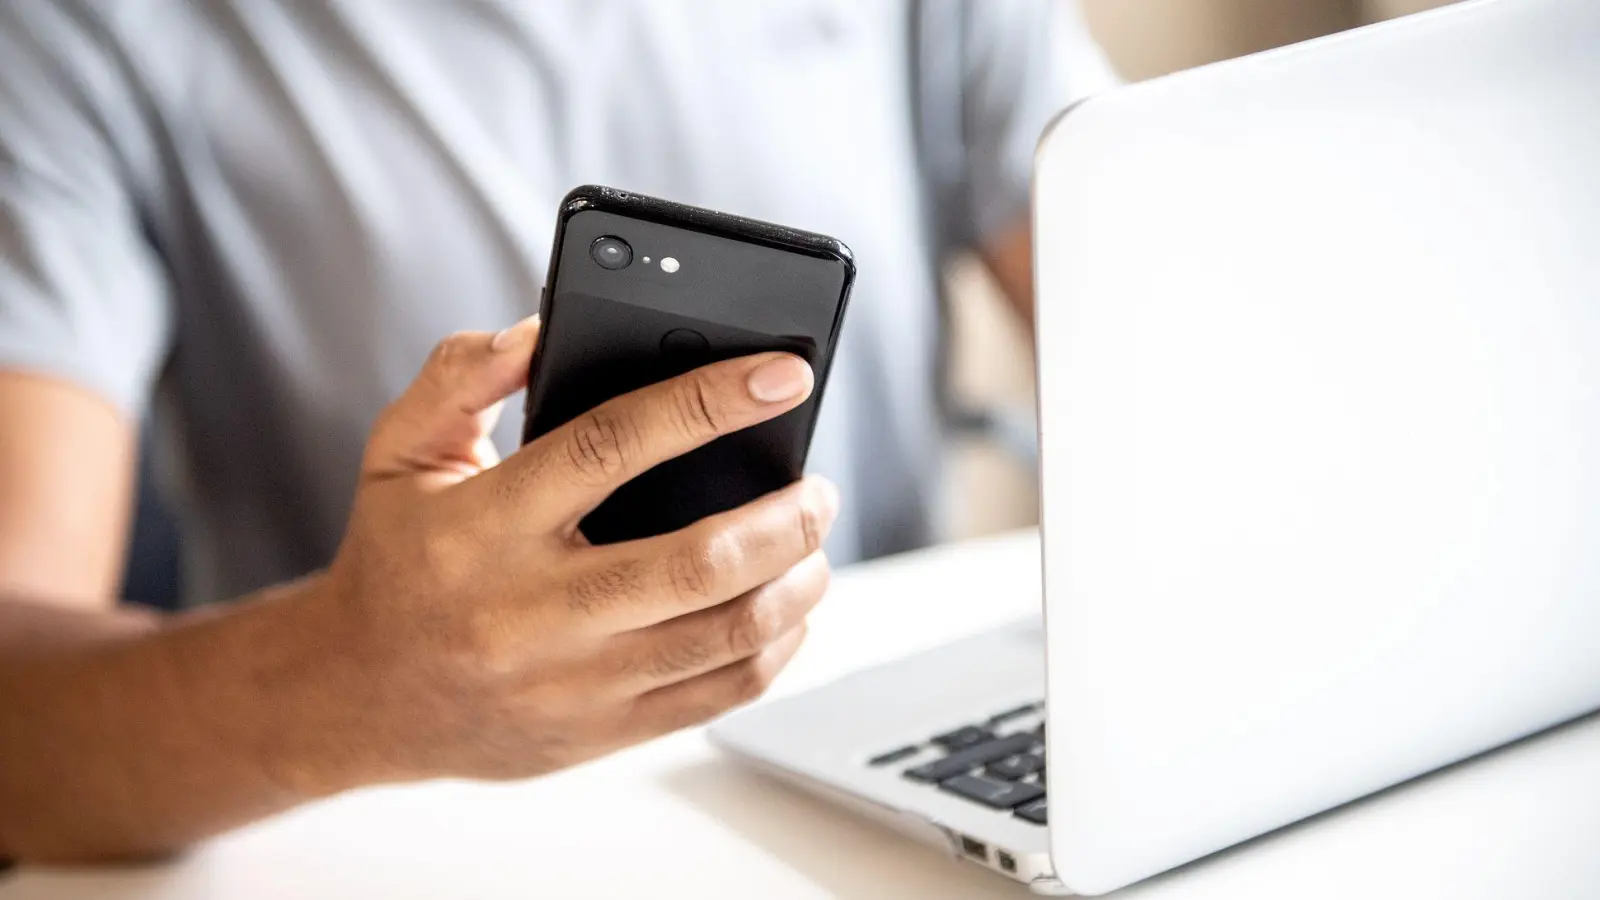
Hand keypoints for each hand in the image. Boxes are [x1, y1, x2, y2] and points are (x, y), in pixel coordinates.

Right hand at [293, 317, 837, 790]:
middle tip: (818, 488)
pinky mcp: (597, 735)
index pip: (614, 445)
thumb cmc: (397, 557)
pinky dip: (774, 650)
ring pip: (721, 636)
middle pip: (696, 563)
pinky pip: (714, 695)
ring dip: (795, 583)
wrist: (356, 695)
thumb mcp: (398, 451)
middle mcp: (529, 609)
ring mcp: (569, 682)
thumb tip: (538, 329)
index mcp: (483, 523)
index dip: (711, 402)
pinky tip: (788, 611)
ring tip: (813, 544)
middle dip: (784, 518)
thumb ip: (459, 377)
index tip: (785, 375)